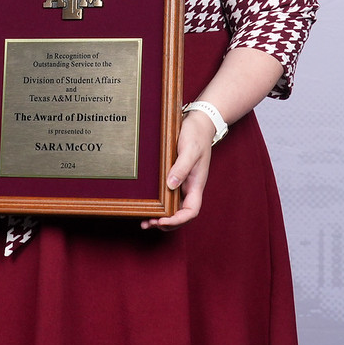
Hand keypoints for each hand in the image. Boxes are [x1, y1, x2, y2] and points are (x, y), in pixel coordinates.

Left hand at [141, 110, 214, 230]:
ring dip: (161, 217)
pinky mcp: (175, 175)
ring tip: (145, 220)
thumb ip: (182, 167)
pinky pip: (168, 195)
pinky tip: (148, 205)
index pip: (191, 211)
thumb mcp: (190, 149)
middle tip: (148, 223)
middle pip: (181, 214)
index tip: (162, 220)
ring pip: (174, 207)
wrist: (198, 122)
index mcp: (196, 184)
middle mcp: (189, 187)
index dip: (178, 220)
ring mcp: (183, 182)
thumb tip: (171, 185)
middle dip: (167, 223)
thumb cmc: (196, 135)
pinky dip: (159, 204)